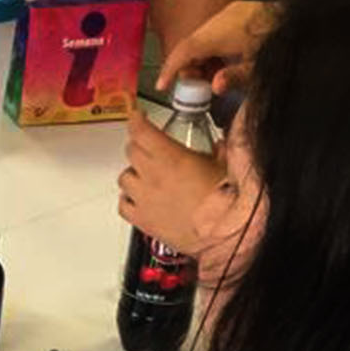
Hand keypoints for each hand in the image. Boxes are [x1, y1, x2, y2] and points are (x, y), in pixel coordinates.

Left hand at [117, 110, 225, 253]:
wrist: (223, 233)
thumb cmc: (225, 203)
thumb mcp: (226, 166)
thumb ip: (221, 150)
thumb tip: (221, 144)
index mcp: (171, 158)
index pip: (141, 132)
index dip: (137, 121)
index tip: (138, 117)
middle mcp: (152, 177)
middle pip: (131, 151)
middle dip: (138, 145)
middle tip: (147, 146)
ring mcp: (144, 199)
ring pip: (124, 177)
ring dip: (133, 173)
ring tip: (147, 175)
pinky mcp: (142, 221)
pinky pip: (123, 205)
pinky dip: (128, 199)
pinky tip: (139, 198)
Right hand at [155, 0, 274, 93]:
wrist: (306, 24)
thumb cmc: (283, 46)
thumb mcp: (260, 69)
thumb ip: (234, 78)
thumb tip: (214, 86)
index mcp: (224, 31)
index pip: (186, 49)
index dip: (171, 68)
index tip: (162, 85)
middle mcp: (224, 17)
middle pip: (193, 43)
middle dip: (189, 67)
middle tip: (193, 90)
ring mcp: (232, 12)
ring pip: (204, 38)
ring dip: (202, 59)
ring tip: (210, 80)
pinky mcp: (241, 13)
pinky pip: (216, 32)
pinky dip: (213, 50)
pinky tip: (223, 65)